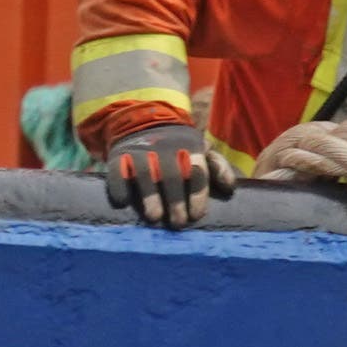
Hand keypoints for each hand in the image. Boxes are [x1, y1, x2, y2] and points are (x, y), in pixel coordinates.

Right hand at [103, 123, 236, 228]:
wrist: (143, 123)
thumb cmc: (179, 147)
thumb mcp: (201, 150)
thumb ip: (218, 167)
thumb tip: (229, 188)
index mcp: (190, 147)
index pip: (197, 172)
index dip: (197, 195)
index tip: (196, 216)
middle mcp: (166, 147)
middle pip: (172, 175)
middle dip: (176, 201)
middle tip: (178, 223)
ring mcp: (141, 150)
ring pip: (146, 174)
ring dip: (151, 197)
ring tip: (155, 218)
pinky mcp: (118, 155)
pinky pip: (117, 171)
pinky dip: (120, 186)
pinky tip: (124, 202)